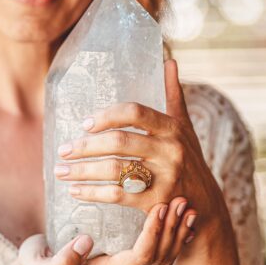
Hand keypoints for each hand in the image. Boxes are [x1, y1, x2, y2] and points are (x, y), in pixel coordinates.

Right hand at [16, 195, 195, 264]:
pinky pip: (159, 251)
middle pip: (159, 258)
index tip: (159, 207)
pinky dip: (172, 233)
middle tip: (181, 200)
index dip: (153, 234)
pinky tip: (179, 215)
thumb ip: (60, 261)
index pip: (140, 258)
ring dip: (177, 231)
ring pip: (164, 256)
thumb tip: (84, 244)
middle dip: (172, 230)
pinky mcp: (129, 260)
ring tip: (186, 204)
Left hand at [53, 58, 226, 233]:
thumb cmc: (189, 159)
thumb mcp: (185, 127)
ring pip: (114, 170)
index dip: (107, 116)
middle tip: (63, 150)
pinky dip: (93, 193)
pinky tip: (75, 191)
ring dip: (82, 171)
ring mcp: (164, 177)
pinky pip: (117, 195)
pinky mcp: (156, 201)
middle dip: (85, 146)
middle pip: (118, 143)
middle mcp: (170, 151)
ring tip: (61, 171)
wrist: (203, 203)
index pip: (135, 112)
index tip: (85, 123)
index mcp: (172, 128)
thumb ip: (174, 95)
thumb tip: (169, 61)